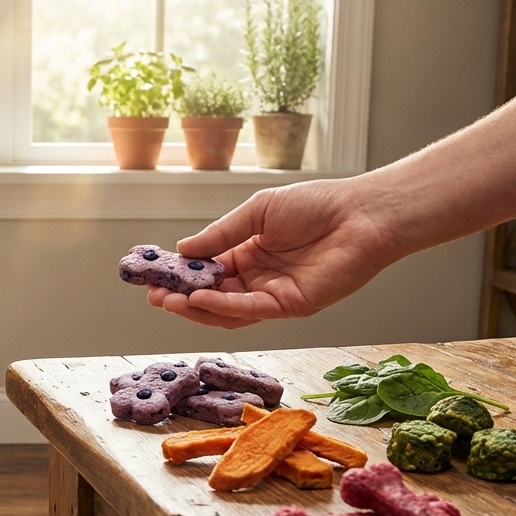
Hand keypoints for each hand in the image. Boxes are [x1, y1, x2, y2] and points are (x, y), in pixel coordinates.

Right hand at [147, 178, 401, 328]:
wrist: (362, 214)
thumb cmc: (317, 205)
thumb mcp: (257, 212)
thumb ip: (221, 234)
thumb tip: (183, 250)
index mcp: (248, 254)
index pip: (206, 271)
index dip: (180, 276)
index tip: (153, 276)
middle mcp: (257, 279)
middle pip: (211, 296)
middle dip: (181, 298)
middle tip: (155, 297)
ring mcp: (273, 295)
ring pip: (226, 311)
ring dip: (196, 308)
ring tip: (169, 301)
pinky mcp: (290, 306)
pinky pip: (250, 311)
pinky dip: (224, 308)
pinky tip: (201, 299)